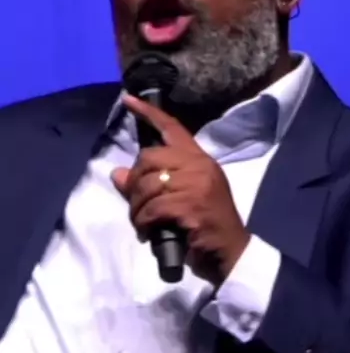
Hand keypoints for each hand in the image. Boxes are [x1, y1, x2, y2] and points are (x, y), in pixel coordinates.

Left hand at [111, 94, 250, 285]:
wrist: (229, 252)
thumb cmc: (206, 226)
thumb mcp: (182, 199)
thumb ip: (153, 184)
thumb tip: (117, 174)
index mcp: (201, 160)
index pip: (173, 128)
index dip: (148, 113)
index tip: (127, 100)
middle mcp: (200, 166)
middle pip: (150, 158)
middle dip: (135, 183)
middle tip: (136, 204)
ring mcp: (197, 185)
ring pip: (148, 185)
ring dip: (137, 208)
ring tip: (141, 222)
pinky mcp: (191, 206)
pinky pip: (153, 208)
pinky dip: (143, 222)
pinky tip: (146, 231)